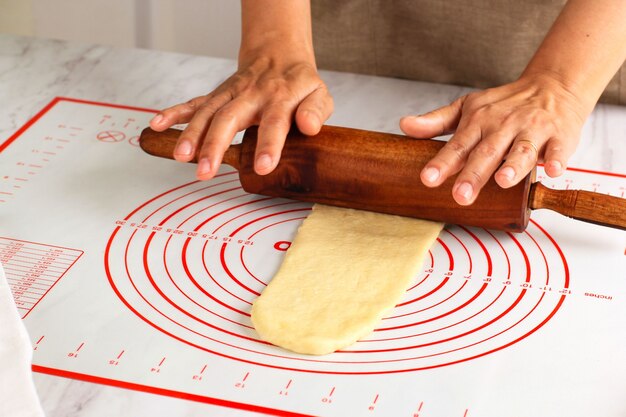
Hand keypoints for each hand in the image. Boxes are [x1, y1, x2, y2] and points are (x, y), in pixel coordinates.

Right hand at [149, 55, 332, 179]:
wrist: (278, 56)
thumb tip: (309, 127)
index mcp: (280, 98)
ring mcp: (231, 94)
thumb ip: (316, 111)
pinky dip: (174, 113)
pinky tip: (158, 125)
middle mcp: (252, 95)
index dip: (269, 145)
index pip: (275, 122)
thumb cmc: (300, 84)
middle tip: (206, 172)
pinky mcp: (217, 95)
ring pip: (208, 113)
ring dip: (192, 134)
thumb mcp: (319, 94)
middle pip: (230, 118)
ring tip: (181, 157)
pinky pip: (194, 103)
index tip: (262, 167)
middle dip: (215, 145)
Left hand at [400, 74, 587, 204]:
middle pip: (487, 152)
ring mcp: (532, 130)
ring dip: (513, 165)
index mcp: (478, 122)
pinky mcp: (560, 135)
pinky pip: (559, 148)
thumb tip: (404, 125)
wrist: (552, 85)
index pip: (457, 145)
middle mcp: (503, 126)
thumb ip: (436, 121)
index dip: (442, 163)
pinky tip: (553, 170)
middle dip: (473, 175)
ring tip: (502, 181)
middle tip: (460, 196)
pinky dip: (557, 158)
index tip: (427, 178)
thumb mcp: (467, 108)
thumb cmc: (504, 104)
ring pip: (522, 149)